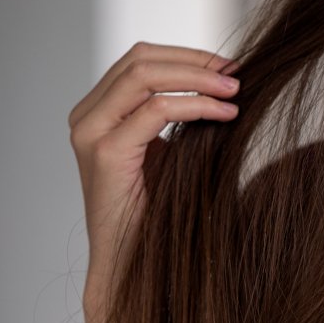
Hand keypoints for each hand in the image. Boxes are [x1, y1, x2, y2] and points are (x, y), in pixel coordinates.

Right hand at [69, 41, 239, 322]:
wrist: (134, 266)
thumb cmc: (157, 213)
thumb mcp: (171, 152)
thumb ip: (181, 114)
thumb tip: (226, 81)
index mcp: (97, 112)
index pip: (139, 60)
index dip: (187, 55)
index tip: (230, 66)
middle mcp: (86, 117)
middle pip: (140, 58)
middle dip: (195, 60)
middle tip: (237, 73)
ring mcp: (90, 134)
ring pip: (144, 75)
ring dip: (198, 77)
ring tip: (236, 89)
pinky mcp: (105, 154)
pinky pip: (154, 110)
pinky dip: (195, 105)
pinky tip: (225, 115)